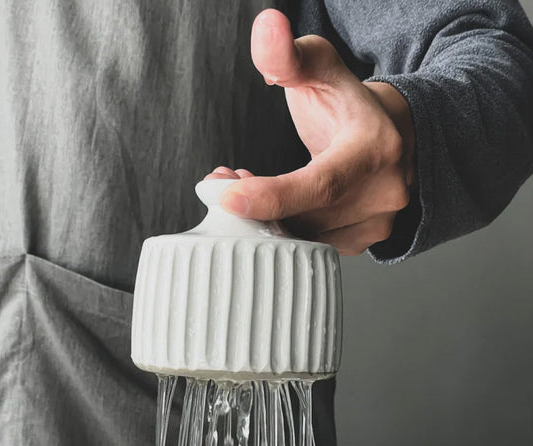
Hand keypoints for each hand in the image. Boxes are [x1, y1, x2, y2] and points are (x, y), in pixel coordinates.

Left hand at [213, 9, 414, 255]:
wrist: (397, 138)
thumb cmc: (350, 106)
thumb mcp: (321, 70)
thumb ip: (288, 56)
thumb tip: (266, 26)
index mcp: (376, 149)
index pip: (321, 184)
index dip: (272, 196)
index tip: (226, 196)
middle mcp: (384, 193)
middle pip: (306, 217)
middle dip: (256, 205)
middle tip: (222, 184)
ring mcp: (376, 224)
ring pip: (306, 236)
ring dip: (266, 219)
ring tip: (245, 189)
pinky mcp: (362, 242)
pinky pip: (312, 246)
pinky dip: (284, 231)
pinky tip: (272, 208)